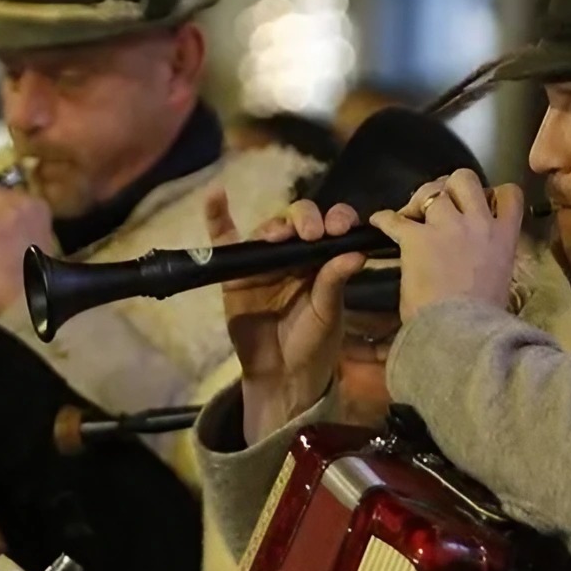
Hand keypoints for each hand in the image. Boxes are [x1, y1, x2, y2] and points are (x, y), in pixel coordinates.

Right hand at [205, 187, 364, 444]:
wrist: (283, 375)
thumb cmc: (312, 342)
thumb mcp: (328, 312)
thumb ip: (334, 281)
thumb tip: (355, 253)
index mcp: (323, 258)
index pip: (331, 227)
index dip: (336, 220)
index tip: (340, 228)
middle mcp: (294, 254)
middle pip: (299, 221)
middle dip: (307, 220)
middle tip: (312, 234)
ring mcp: (263, 261)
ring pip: (268, 230)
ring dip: (275, 226)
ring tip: (279, 236)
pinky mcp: (235, 272)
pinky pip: (224, 241)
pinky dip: (216, 217)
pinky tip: (215, 195)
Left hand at [368, 169, 523, 320]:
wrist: (460, 333)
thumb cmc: (482, 319)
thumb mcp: (500, 282)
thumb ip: (493, 259)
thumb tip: (483, 261)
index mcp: (504, 236)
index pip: (509, 193)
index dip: (492, 192)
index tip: (479, 203)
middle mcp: (478, 223)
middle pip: (464, 178)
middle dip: (449, 186)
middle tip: (438, 204)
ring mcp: (447, 227)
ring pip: (430, 191)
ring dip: (418, 201)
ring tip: (410, 215)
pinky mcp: (416, 239)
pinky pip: (394, 217)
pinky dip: (384, 218)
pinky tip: (379, 223)